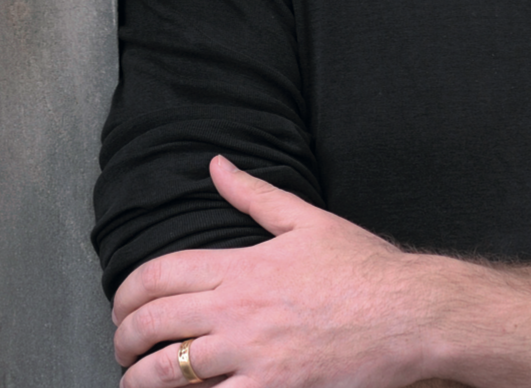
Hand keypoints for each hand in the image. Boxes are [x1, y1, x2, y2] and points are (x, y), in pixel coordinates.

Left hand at [111, 156, 440, 387]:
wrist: (408, 313)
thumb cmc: (363, 268)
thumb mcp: (307, 220)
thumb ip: (254, 195)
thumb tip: (217, 165)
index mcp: (243, 265)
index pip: (160, 274)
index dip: (127, 292)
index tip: (122, 305)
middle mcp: (238, 309)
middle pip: (153, 323)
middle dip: (124, 337)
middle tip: (123, 346)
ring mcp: (251, 354)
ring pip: (169, 372)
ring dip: (140, 378)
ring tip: (136, 380)